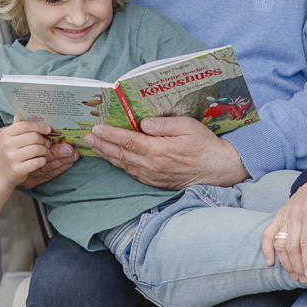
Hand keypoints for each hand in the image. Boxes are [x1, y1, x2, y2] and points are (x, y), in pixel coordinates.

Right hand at [0, 117, 76, 187]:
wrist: (1, 174)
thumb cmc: (11, 153)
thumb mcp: (11, 138)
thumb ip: (19, 126)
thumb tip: (26, 110)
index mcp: (7, 134)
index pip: (25, 125)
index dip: (39, 126)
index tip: (48, 129)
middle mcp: (8, 145)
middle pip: (34, 137)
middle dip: (43, 141)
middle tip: (45, 144)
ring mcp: (12, 158)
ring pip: (38, 149)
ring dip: (44, 151)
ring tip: (42, 153)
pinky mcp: (17, 170)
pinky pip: (38, 162)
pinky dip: (42, 161)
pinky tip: (39, 161)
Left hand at [86, 116, 247, 188]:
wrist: (218, 169)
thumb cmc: (204, 145)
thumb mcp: (186, 125)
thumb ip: (162, 123)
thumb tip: (142, 123)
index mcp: (157, 150)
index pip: (127, 141)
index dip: (109, 134)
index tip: (96, 127)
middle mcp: (151, 166)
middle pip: (120, 154)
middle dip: (102, 145)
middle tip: (88, 137)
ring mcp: (152, 177)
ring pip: (123, 165)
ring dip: (107, 155)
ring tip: (95, 147)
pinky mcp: (155, 182)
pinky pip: (132, 173)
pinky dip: (120, 165)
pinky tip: (115, 159)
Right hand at [261, 178, 306, 282]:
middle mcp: (294, 214)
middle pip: (292, 246)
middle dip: (298, 265)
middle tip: (305, 279)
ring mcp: (284, 216)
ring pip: (280, 243)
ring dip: (286, 262)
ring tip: (295, 275)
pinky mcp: (278, 217)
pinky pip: (267, 234)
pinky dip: (267, 249)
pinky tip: (270, 263)